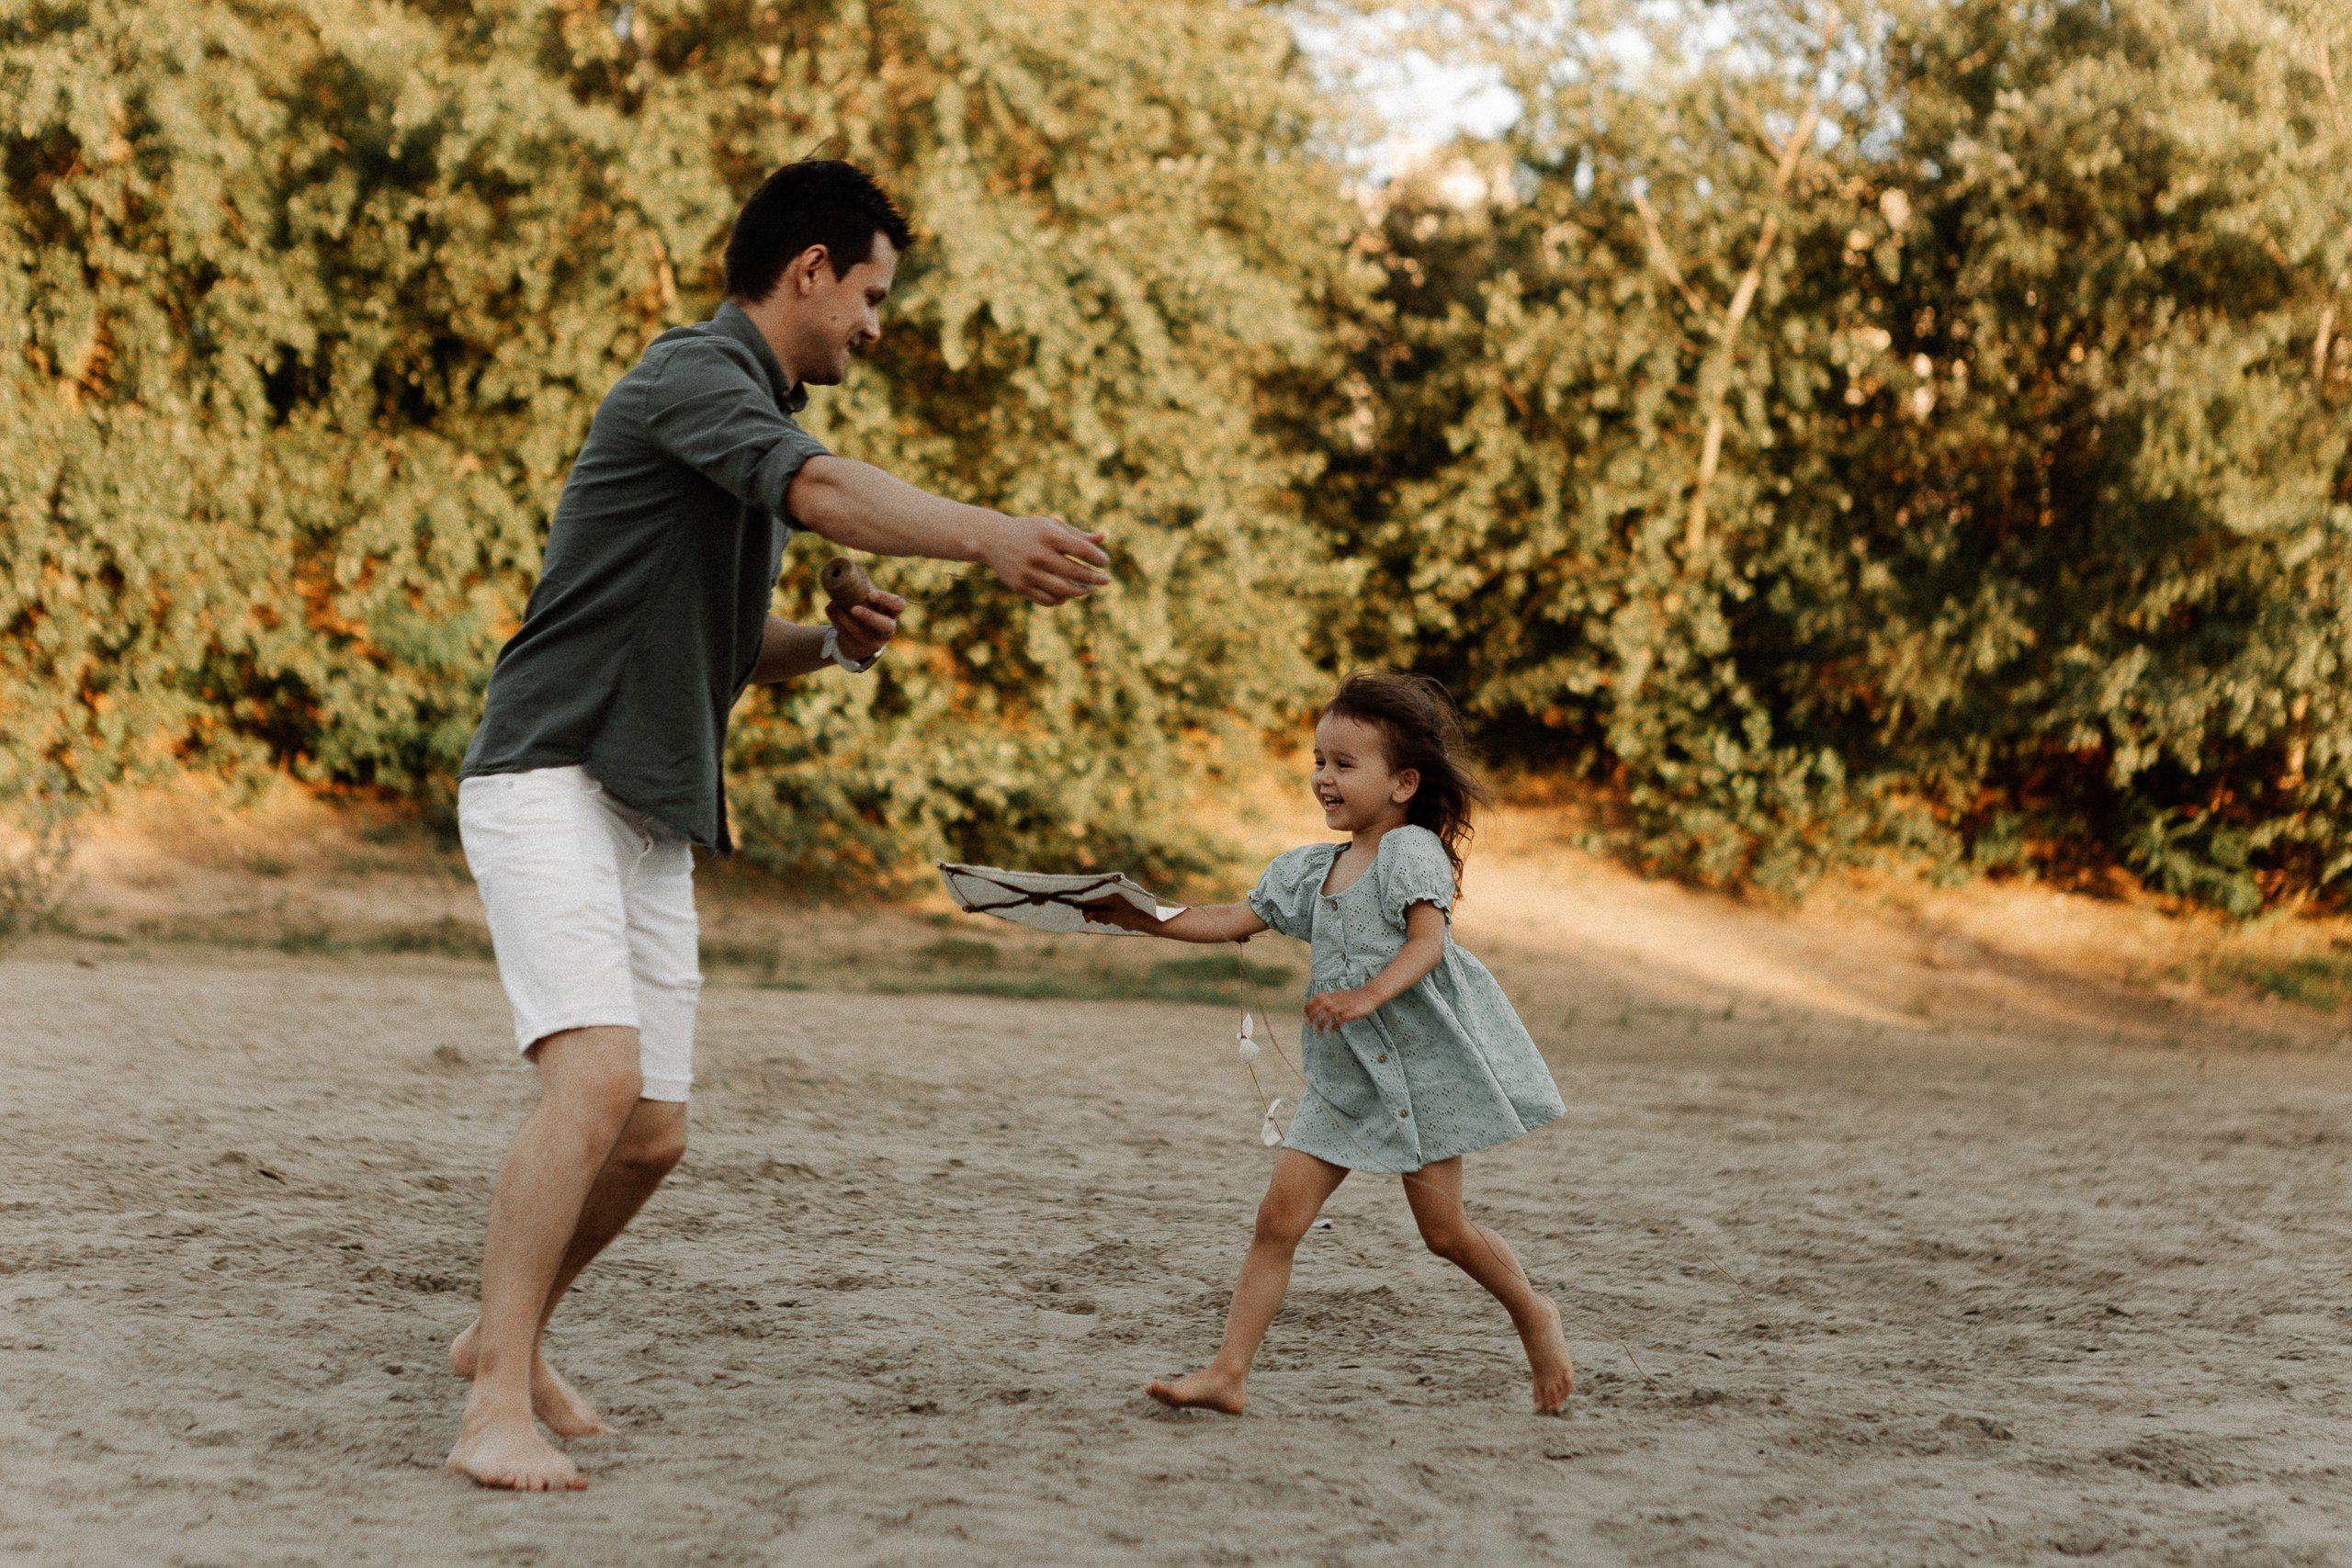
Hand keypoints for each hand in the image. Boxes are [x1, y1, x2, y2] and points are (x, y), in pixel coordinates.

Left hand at [826, 590, 906, 662]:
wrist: (855, 638)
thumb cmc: (863, 611)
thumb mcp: (867, 601)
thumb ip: (862, 589)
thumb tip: (848, 572)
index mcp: (891, 613)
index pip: (899, 606)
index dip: (887, 600)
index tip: (870, 595)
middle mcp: (887, 629)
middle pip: (885, 626)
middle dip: (869, 617)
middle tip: (853, 609)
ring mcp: (875, 642)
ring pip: (860, 633)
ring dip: (845, 619)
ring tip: (834, 605)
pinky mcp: (860, 650)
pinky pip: (847, 637)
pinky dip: (836, 622)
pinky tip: (831, 609)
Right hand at [980, 514, 1111, 605]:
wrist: (992, 539)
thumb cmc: (1029, 531)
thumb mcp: (1052, 526)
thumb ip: (1078, 534)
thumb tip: (1104, 537)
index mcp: (1049, 536)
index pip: (1083, 550)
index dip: (1099, 559)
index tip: (1105, 563)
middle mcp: (1039, 555)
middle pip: (1077, 573)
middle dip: (1096, 578)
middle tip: (1106, 580)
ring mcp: (1029, 573)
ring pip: (1064, 590)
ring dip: (1082, 591)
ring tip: (1089, 588)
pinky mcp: (1021, 587)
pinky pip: (1049, 600)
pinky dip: (1063, 599)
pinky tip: (1069, 594)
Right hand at [1077, 897, 1158, 932]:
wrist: (1148, 921)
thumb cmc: (1131, 917)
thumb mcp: (1112, 917)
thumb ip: (1098, 914)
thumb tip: (1085, 915)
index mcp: (1111, 894)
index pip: (1093, 898)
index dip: (1083, 903)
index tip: (1074, 907)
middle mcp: (1112, 895)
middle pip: (1095, 903)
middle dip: (1093, 912)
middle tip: (1091, 920)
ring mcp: (1115, 901)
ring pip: (1100, 908)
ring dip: (1100, 916)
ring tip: (1107, 921)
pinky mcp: (1118, 907)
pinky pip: (1106, 911)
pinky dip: (1105, 917)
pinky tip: (1110, 921)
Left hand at [1302, 986, 1378, 1032]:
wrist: (1369, 996)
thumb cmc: (1353, 998)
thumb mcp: (1339, 996)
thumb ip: (1329, 1000)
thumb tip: (1317, 1006)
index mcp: (1332, 995)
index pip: (1317, 998)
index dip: (1309, 1005)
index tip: (1303, 1014)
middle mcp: (1336, 999)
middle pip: (1320, 1005)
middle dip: (1312, 1014)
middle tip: (1308, 1024)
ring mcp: (1344, 1005)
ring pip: (1329, 1013)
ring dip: (1321, 1022)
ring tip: (1318, 1031)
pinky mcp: (1351, 1012)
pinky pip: (1340, 1019)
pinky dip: (1335, 1025)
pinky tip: (1333, 1030)